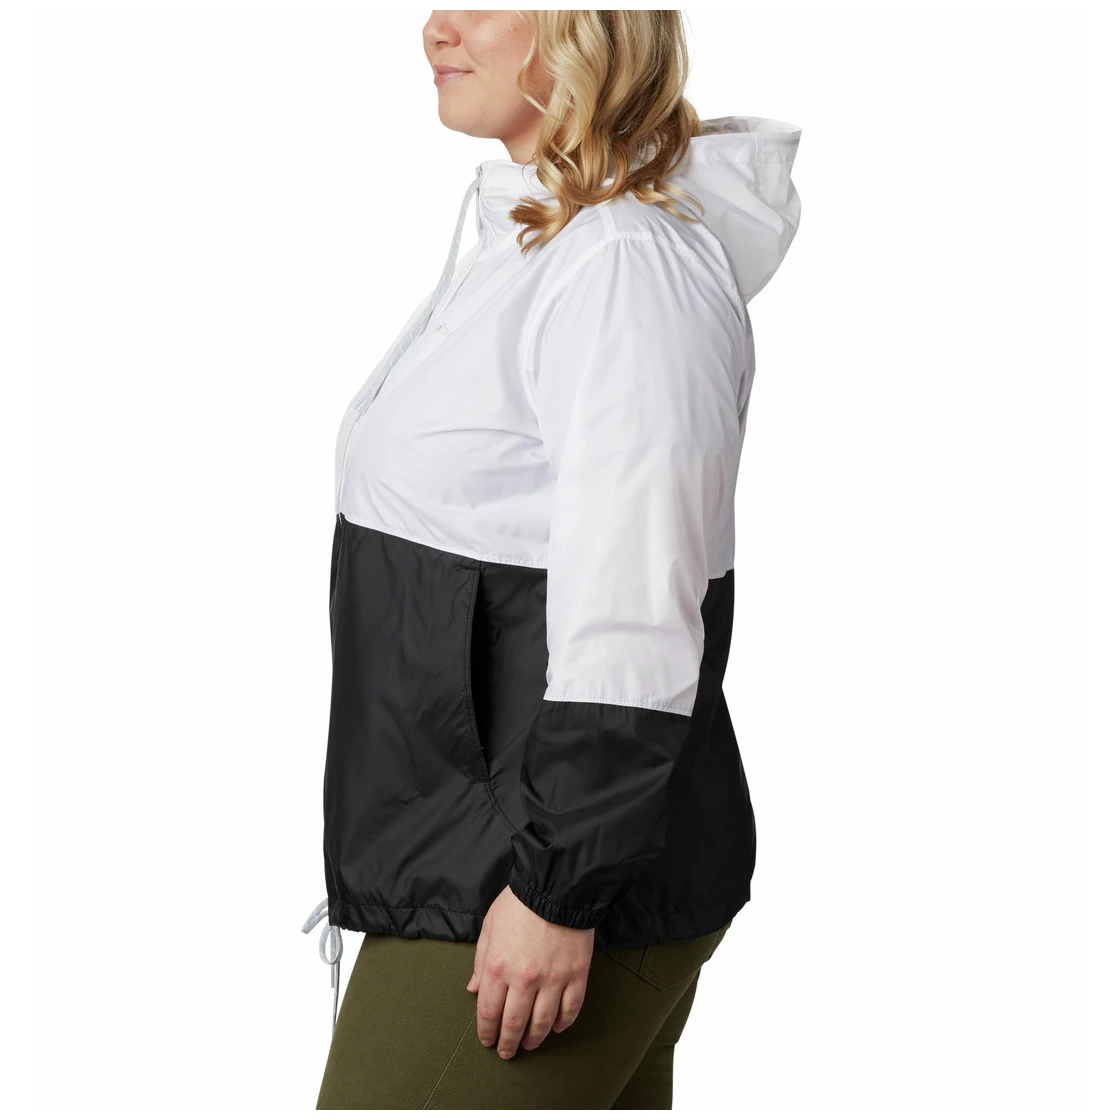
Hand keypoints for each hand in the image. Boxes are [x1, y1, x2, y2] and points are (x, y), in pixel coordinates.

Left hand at [466, 885, 594, 1057]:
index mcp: (498, 967)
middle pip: (514, 1024)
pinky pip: (571, 1009)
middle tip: (506, 1052)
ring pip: (543, 1022)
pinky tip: (557, 1028)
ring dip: (534, 1038)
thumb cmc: (520, 902)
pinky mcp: (577, 975)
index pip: (488, 1012)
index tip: (487, 1041)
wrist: (557, 885)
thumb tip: (474, 989)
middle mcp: (524, 979)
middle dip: (508, 1043)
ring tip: (530, 1044)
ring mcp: (553, 979)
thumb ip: (480, 960)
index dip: (486, 1032)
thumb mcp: (490, 925)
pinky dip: (563, 1023)